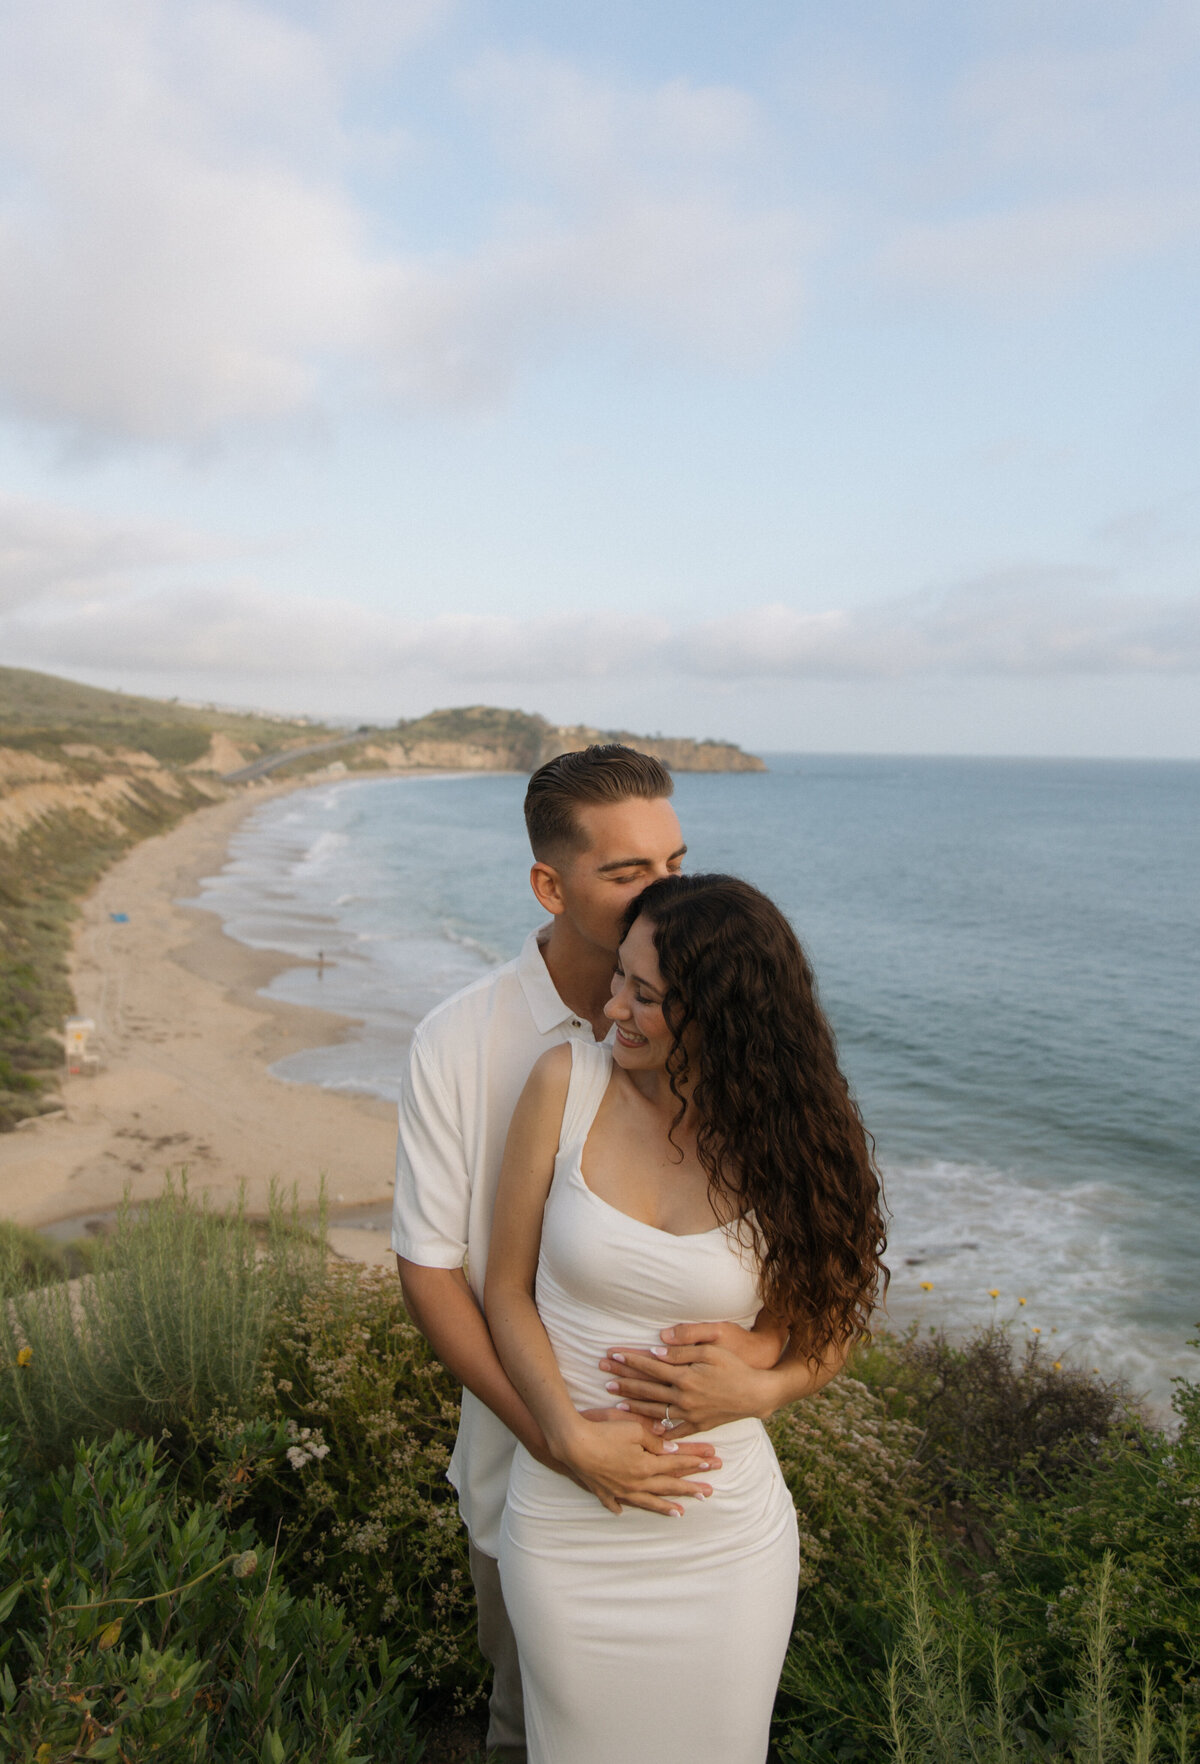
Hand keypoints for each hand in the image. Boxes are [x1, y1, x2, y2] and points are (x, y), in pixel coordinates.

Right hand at [555, 1413, 721, 1517]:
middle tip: (707, 1494)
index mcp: (646, 1465)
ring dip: (664, 1506)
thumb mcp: (633, 1428)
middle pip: (667, 1486)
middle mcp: (636, 1482)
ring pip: (646, 1500)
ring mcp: (618, 1489)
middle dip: (689, 1489)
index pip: (676, 1464)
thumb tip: (672, 1449)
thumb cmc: (603, 1430)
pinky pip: (613, 1501)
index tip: (712, 1464)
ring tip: (680, 1513)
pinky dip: (620, 1506)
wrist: (572, 1443)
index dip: (695, 1463)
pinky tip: (623, 1511)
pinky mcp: (601, 1489)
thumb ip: (654, 1439)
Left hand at [599, 1321, 783, 1435]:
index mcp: (685, 1376)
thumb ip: (683, 1348)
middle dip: (624, 1381)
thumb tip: (656, 1347)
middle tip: (603, 1376)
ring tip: (615, 1402)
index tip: (612, 1354)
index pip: (650, 1365)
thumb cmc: (736, 1366)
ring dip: (633, 1405)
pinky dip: (657, 1429)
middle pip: (647, 1388)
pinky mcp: (698, 1425)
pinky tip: (644, 1429)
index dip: (630, 1359)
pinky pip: (673, 1429)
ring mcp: (690, 1414)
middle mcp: (684, 1397)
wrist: (757, 1393)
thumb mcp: (712, 1348)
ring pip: (655, 1410)